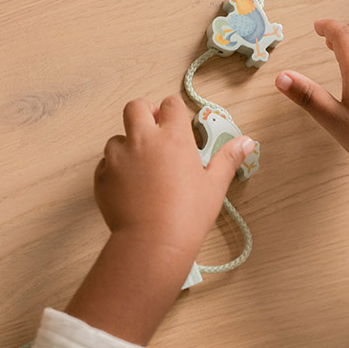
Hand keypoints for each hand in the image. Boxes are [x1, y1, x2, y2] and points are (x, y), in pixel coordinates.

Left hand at [67, 94, 254, 345]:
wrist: (152, 242)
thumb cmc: (187, 215)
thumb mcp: (214, 185)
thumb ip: (228, 158)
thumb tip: (246, 142)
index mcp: (173, 137)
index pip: (171, 105)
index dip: (174, 111)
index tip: (176, 122)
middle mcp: (143, 140)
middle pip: (136, 107)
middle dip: (144, 112)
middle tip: (154, 129)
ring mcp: (118, 157)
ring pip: (118, 137)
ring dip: (128, 144)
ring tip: (142, 167)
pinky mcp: (102, 176)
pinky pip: (105, 163)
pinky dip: (115, 169)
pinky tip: (130, 186)